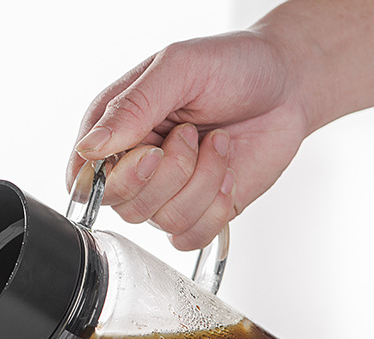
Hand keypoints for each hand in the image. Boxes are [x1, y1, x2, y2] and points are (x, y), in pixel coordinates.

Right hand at [67, 31, 309, 249]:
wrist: (289, 84)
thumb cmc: (233, 66)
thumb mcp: (179, 68)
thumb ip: (132, 107)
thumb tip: (90, 147)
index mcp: (115, 130)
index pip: (84, 182)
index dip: (114, 178)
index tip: (150, 151)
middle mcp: (133, 168)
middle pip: (124, 206)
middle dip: (170, 173)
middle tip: (191, 135)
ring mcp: (164, 195)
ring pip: (162, 220)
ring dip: (201, 182)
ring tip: (217, 143)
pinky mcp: (195, 214)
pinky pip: (189, 237)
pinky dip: (215, 208)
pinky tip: (226, 174)